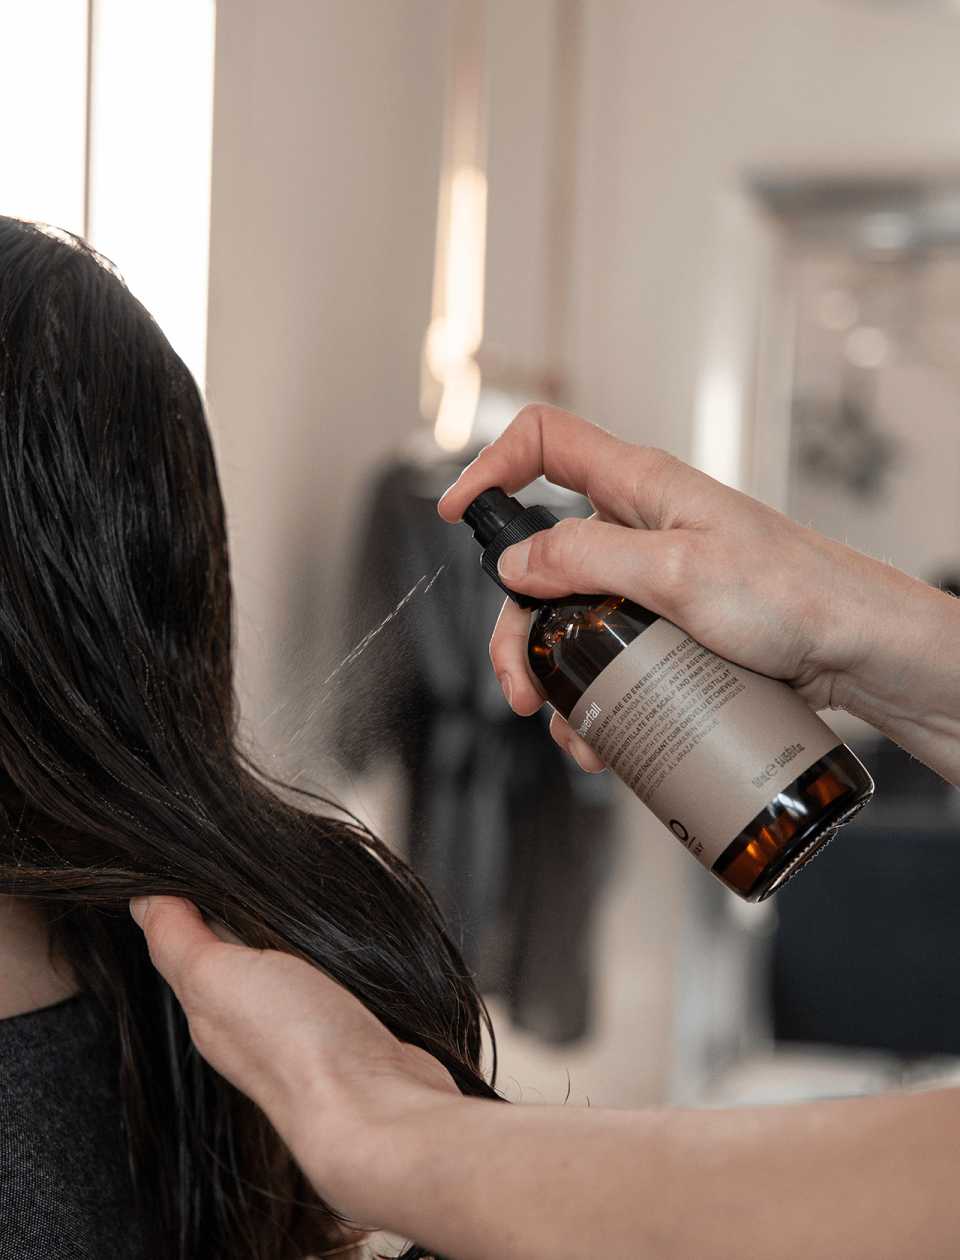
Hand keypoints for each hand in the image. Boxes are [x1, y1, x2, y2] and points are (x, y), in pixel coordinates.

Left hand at [130, 896, 459, 1224]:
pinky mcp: (353, 1025)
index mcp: (210, 1008)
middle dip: (250, 909)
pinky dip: (338, 955)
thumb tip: (142, 899)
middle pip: (242, 951)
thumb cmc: (294, 1049)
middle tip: (260, 868)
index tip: (207, 859)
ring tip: (304, 897)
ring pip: (293, 962)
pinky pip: (336, 978)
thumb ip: (177, 939)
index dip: (194, 898)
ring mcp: (307, 1024)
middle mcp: (253, 1020)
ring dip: (300, 931)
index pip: (190, 944)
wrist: (374, 1104)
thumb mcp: (214, 976)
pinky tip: (346, 940)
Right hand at [439, 404, 959, 780]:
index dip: (492, 466)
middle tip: (519, 681)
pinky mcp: (669, 627)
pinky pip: (608, 653)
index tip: (459, 514)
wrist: (857, 650)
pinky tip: (598, 731)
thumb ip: (587, 559)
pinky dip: (591, 694)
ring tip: (563, 722)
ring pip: (569, 617)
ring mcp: (652, 580)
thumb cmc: (796, 594)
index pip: (543, 441)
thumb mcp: (679, 571)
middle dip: (517, 624)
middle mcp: (640, 527)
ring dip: (552, 674)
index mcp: (640, 486)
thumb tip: (517, 564)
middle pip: (541, 558)